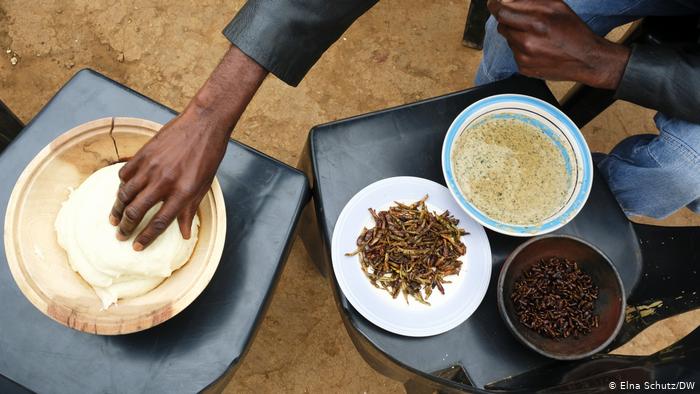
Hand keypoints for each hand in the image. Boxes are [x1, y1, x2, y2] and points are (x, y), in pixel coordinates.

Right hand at [109, 45, 267, 249]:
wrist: (204, 125)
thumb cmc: (208, 157)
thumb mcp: (204, 187)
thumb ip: (189, 211)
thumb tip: (183, 235)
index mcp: (182, 193)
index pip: (159, 223)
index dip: (146, 238)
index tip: (136, 246)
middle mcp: (164, 182)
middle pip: (136, 211)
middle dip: (125, 227)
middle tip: (120, 235)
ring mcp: (151, 167)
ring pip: (125, 194)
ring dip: (117, 208)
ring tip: (114, 218)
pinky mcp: (143, 154)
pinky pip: (125, 174)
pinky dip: (121, 185)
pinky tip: (121, 192)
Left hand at [488, 0, 629, 88]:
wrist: (586, 60)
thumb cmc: (573, 31)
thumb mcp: (557, 7)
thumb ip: (531, 1)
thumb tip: (509, 0)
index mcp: (536, 22)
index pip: (501, 12)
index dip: (494, 6)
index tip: (493, 3)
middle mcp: (527, 41)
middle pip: (502, 26)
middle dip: (509, 20)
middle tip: (524, 20)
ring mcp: (524, 57)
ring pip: (508, 40)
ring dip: (516, 35)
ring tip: (536, 36)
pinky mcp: (523, 68)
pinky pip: (514, 53)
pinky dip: (521, 49)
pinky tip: (538, 48)